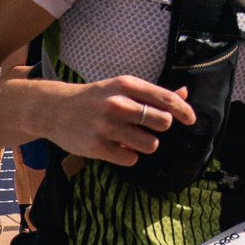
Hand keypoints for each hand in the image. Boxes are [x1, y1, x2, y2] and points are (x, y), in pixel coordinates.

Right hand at [40, 77, 194, 167]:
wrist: (53, 109)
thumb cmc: (95, 98)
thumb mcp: (121, 88)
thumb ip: (153, 94)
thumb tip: (185, 94)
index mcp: (127, 85)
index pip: (167, 99)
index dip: (184, 111)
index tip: (191, 120)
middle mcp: (118, 104)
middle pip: (163, 122)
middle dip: (159, 127)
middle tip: (145, 126)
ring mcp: (107, 126)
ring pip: (150, 144)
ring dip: (145, 144)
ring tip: (130, 138)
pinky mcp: (97, 147)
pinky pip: (131, 159)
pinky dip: (128, 156)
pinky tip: (115, 147)